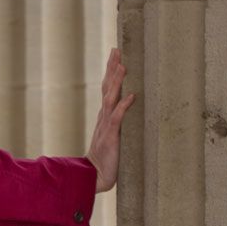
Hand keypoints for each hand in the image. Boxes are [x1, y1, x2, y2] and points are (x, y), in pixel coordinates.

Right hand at [86, 47, 134, 192]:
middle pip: (107, 87)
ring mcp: (106, 125)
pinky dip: (124, 106)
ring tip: (123, 66)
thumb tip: (126, 107)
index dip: (111, 70)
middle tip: (116, 50)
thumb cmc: (106, 157)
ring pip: (111, 98)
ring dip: (117, 82)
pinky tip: (131, 96)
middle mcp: (104, 116)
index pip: (108, 87)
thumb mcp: (112, 135)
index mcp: (104, 115)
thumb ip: (116, 121)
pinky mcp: (110, 136)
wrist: (95, 175)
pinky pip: (117, 118)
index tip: (116, 53)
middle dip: (112, 68)